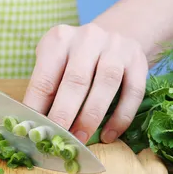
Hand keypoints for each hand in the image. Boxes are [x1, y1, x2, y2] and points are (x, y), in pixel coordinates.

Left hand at [23, 23, 147, 143]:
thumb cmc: (75, 57)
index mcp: (59, 39)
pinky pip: (133, 92)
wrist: (114, 33)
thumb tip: (36, 125)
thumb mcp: (54, 62)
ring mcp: (116, 47)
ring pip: (106, 84)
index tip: (34, 131)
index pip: (45, 78)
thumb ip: (46, 88)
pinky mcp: (138, 60)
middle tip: (59, 140)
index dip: (38, 108)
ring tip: (81, 139)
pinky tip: (109, 135)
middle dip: (65, 115)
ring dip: (91, 117)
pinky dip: (120, 117)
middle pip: (76, 80)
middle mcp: (88, 38)